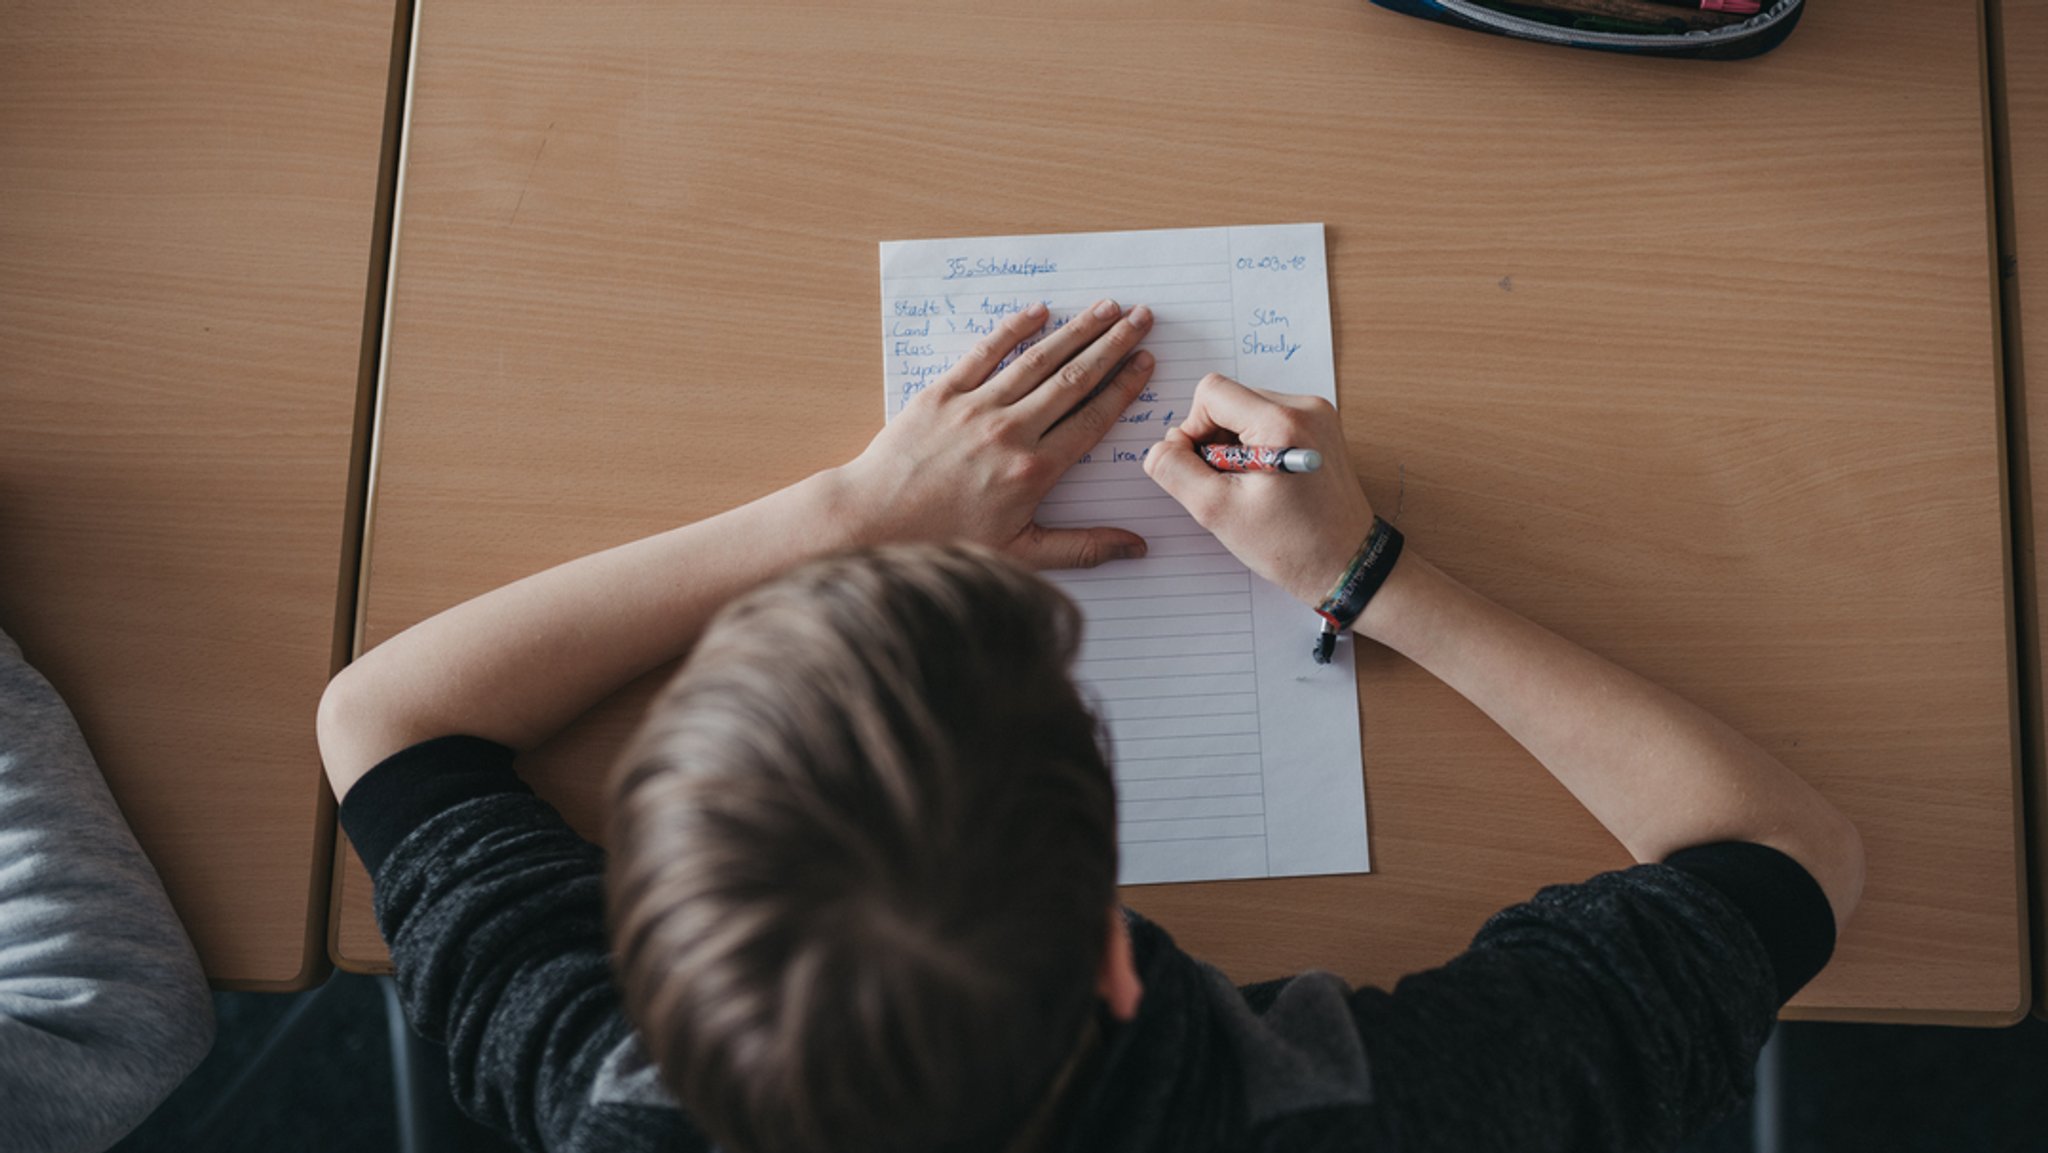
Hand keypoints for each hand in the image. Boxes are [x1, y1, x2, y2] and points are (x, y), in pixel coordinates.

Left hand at [837, 298, 1156, 568]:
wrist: (873, 521)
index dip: (1124, 386)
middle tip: (1141, 319)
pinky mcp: (942, 393)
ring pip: (1038, 360)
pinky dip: (1014, 329)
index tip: (1145, 362)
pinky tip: (1040, 312)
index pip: (1093, 417)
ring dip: (1077, 330)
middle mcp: (1010, 432)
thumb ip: (1083, 547)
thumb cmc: (946, 542)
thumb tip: (1137, 547)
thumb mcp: (1021, 553)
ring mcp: (976, 408)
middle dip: (1113, 345)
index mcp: (1035, 470)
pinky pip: (985, 352)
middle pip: (1075, 379)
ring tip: (1107, 308)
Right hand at [1142, 373, 1375, 604]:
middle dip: (1215, 439)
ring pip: (1247, 410)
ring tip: (1249, 486)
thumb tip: (1162, 447)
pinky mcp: (1321, 427)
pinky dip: (1255, 447)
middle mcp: (1305, 408)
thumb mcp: (1217, 512)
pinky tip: (1265, 481)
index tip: (1202, 468)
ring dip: (1234, 444)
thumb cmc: (1291, 546)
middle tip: (1227, 484)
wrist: (1348, 564)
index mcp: (1281, 423)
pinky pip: (1269, 421)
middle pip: (1230, 400)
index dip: (1192, 429)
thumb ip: (1175, 471)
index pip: (1211, 393)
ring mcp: (1318, 415)